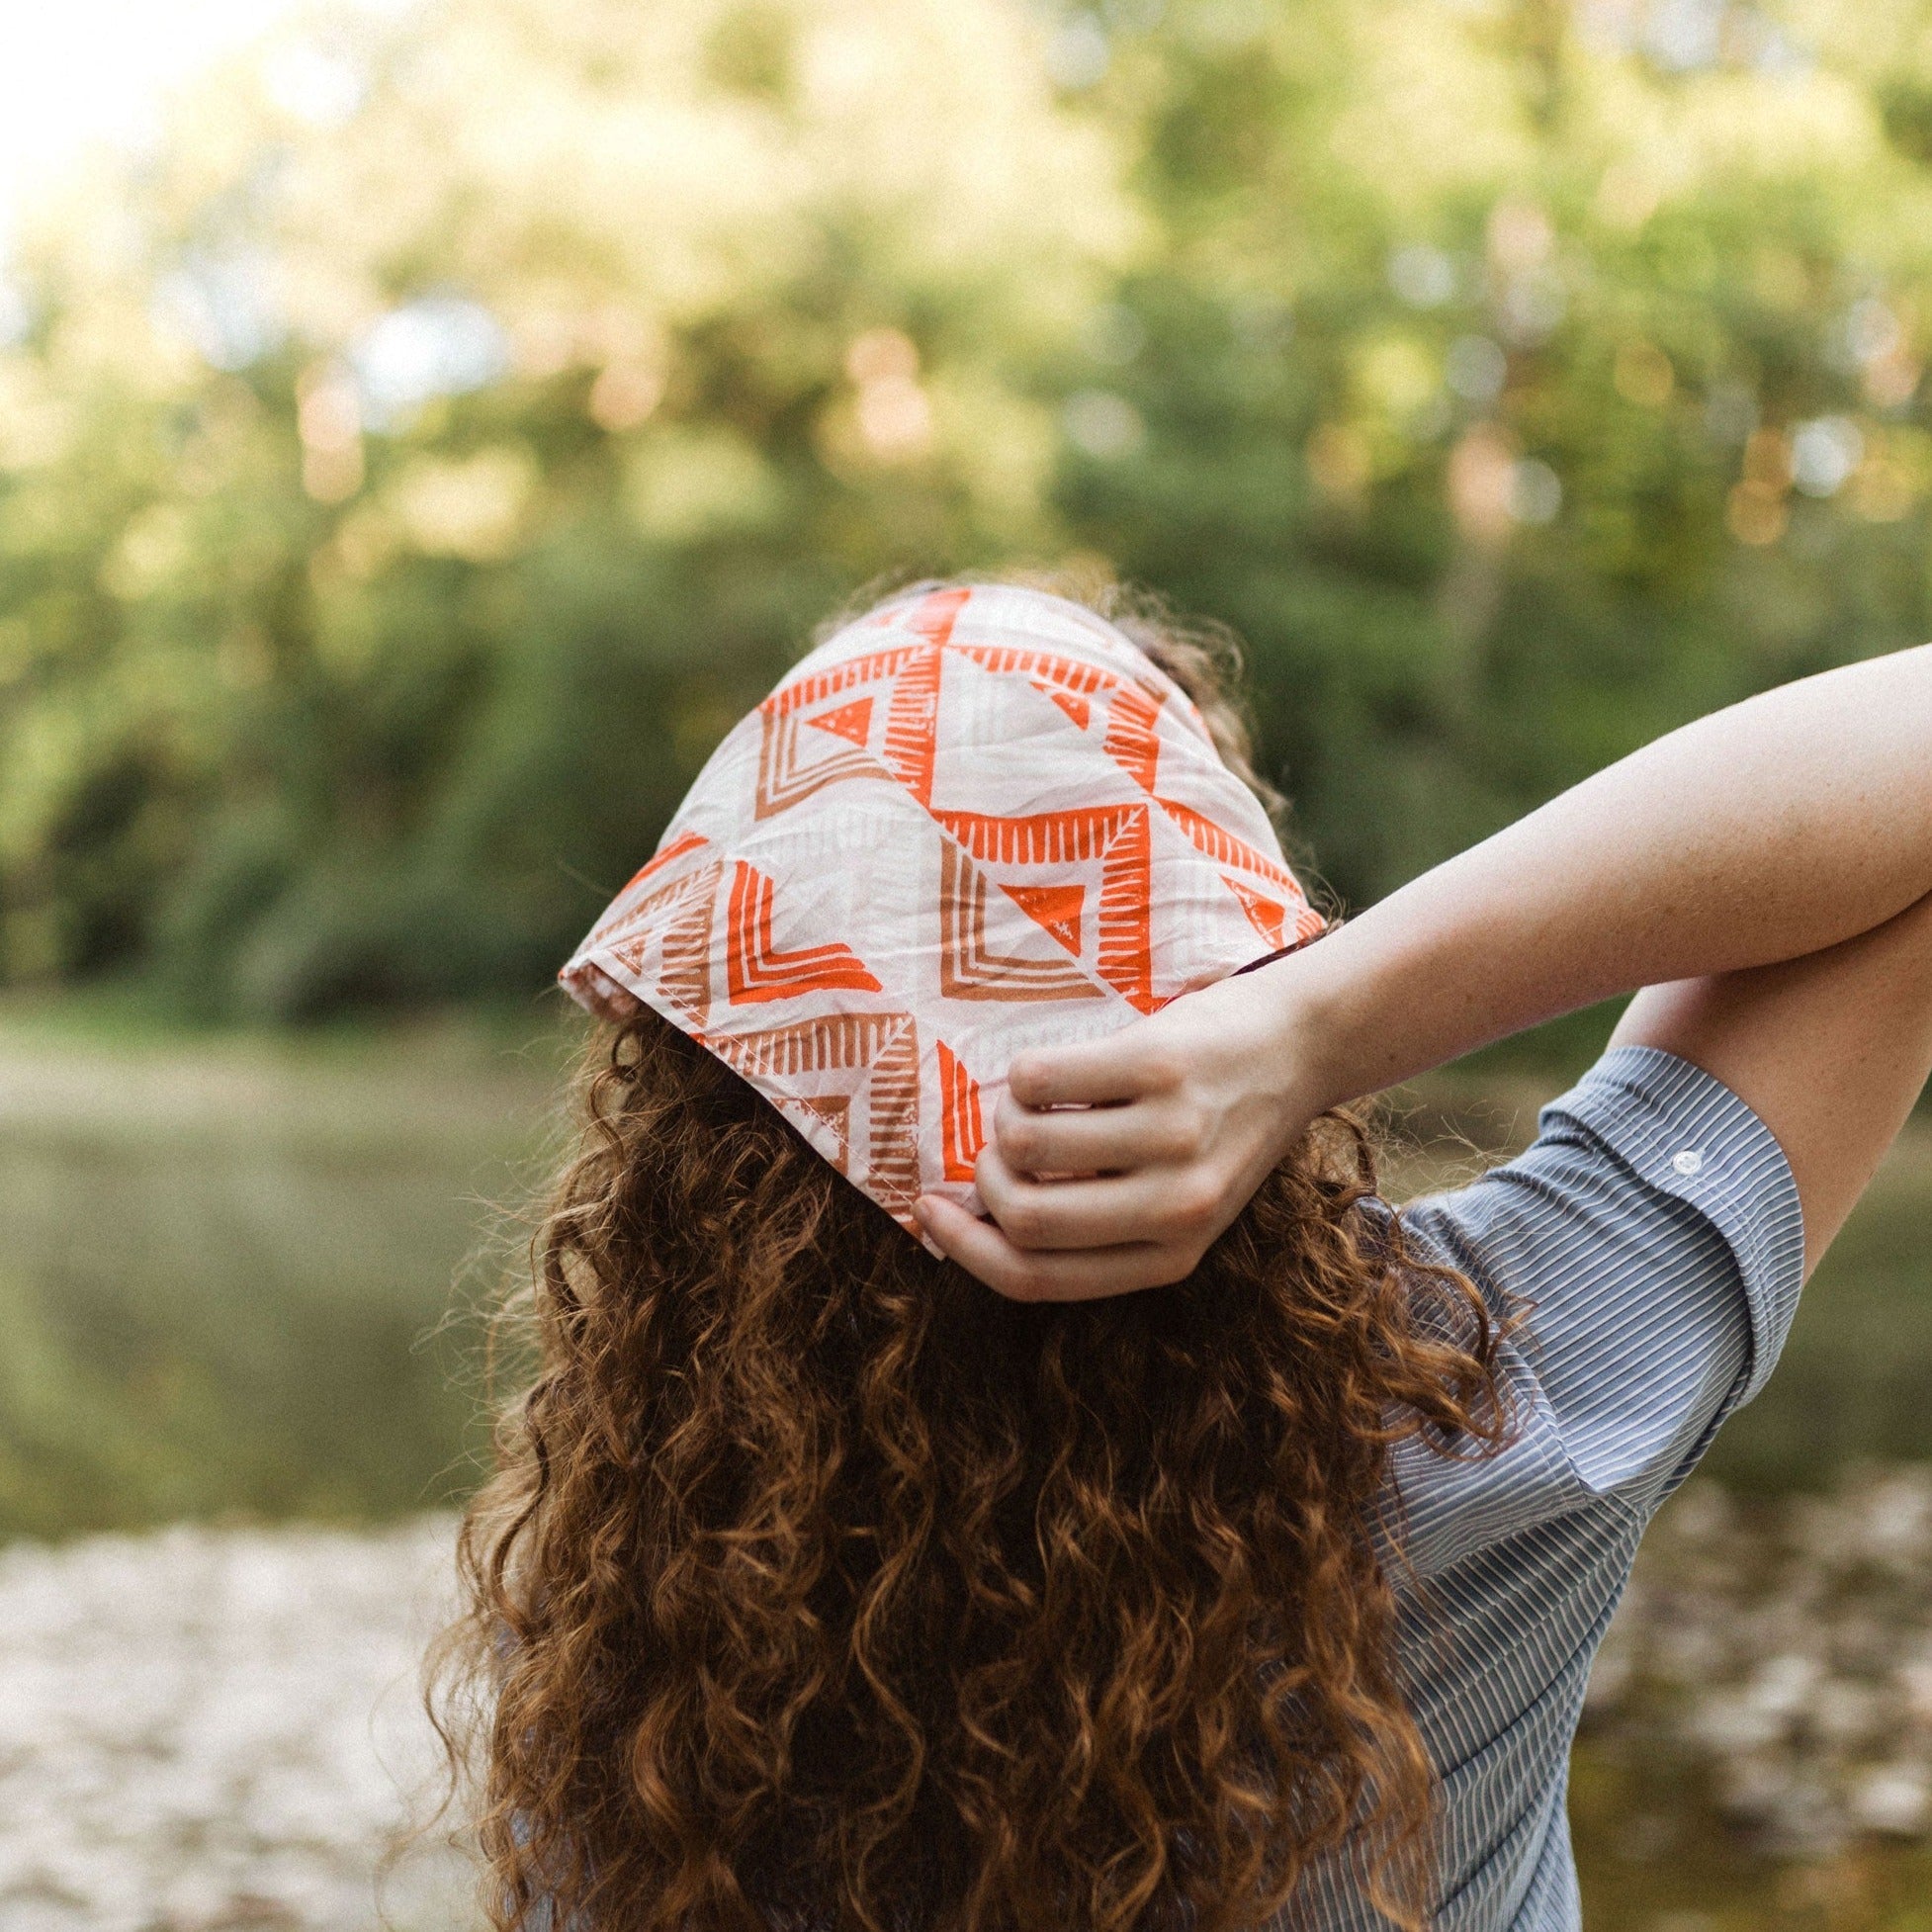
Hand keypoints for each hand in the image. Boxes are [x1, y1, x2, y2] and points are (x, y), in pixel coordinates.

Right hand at [913, 957, 1333, 1299]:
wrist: (1301, 1044)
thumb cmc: (1219, 1124)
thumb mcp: (1176, 1199)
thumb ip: (1098, 1223)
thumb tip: (981, 1220)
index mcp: (1171, 1256)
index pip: (1037, 1279)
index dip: (965, 1251)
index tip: (931, 1213)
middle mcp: (1175, 1206)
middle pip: (1023, 1218)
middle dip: (984, 1181)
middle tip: (996, 1149)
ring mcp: (1170, 1134)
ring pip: (1023, 1145)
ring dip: (1005, 1119)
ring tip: (1036, 1102)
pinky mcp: (1160, 1065)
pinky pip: (1038, 1079)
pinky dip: (1024, 1074)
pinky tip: (1057, 1071)